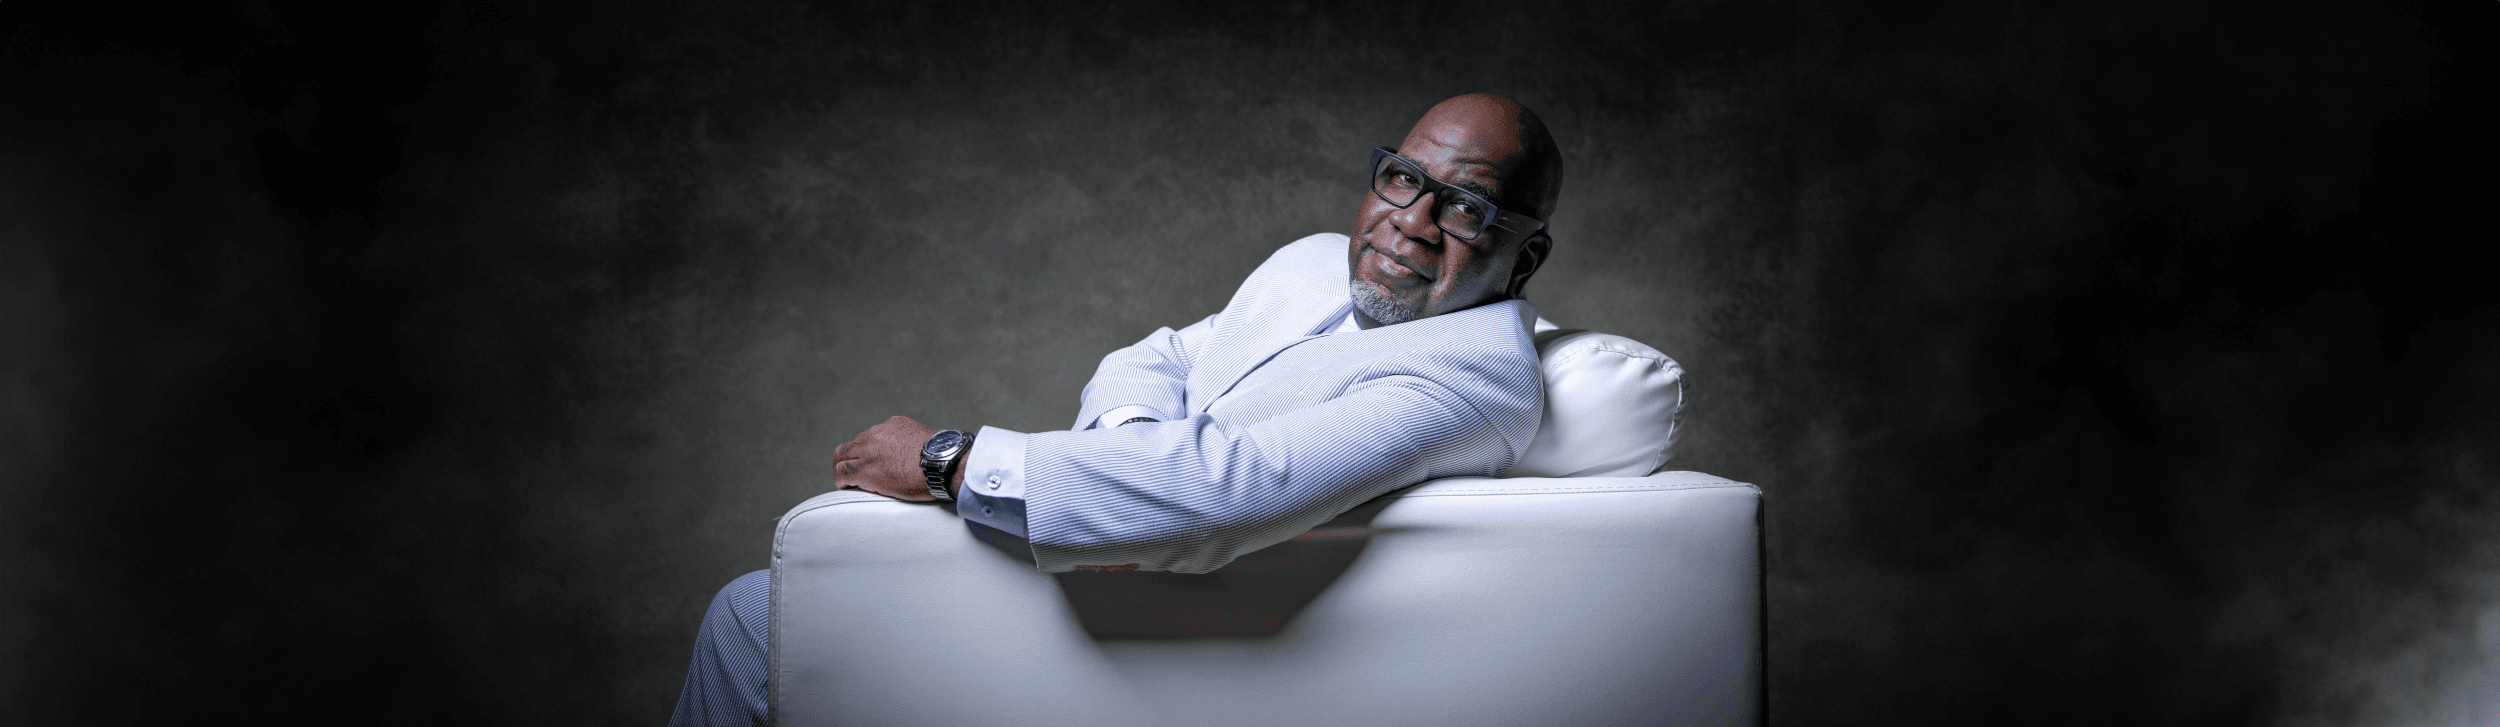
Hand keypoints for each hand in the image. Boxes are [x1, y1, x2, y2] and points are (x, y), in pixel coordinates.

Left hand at [830, 416, 952, 500]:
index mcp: (893, 425)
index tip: (873, 462)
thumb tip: (916, 454)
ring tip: (847, 481)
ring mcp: (869, 451)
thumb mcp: (926, 438)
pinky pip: (843, 473)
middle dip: (851, 457)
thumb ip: (914, 442)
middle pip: (853, 444)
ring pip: (841, 456)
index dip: (868, 451)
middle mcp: (877, 434)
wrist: (942, 464)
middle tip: (854, 471)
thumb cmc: (942, 457)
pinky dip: (842, 481)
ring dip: (842, 468)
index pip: (871, 436)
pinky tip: (847, 487)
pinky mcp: (866, 470)